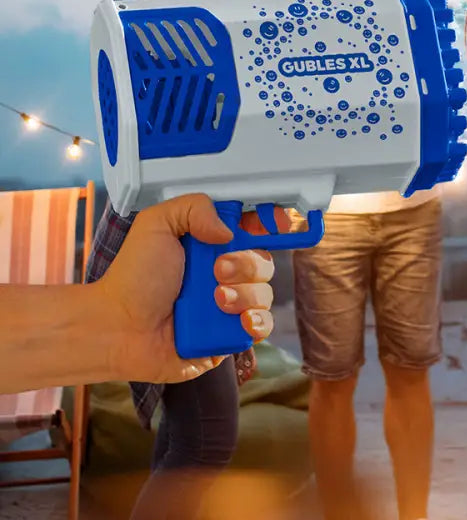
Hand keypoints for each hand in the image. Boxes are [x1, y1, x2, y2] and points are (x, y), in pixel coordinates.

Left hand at [97, 194, 275, 384]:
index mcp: (212, 245)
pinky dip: (256, 322)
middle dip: (248, 264)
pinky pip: (262, 327)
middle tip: (218, 270)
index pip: (253, 228)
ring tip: (216, 300)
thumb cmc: (133, 278)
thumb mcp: (157, 224)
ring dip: (245, 295)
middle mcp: (225, 274)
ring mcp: (229, 306)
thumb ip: (194, 207)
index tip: (273, 223)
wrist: (116, 328)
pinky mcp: (228, 336)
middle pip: (264, 261)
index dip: (268, 223)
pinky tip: (238, 320)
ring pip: (265, 294)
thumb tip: (228, 230)